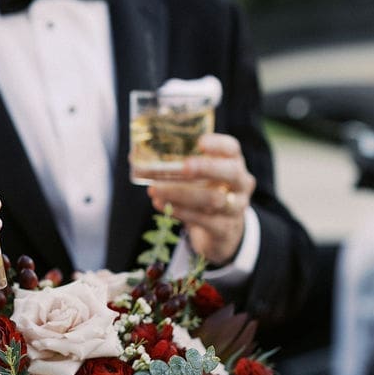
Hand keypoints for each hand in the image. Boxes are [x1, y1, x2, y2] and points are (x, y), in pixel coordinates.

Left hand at [146, 132, 253, 266]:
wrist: (222, 232)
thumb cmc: (204, 194)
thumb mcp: (199, 178)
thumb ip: (176, 165)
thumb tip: (133, 155)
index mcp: (233, 163)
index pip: (232, 149)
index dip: (218, 144)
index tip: (200, 142)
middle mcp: (240, 184)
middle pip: (231, 173)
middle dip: (206, 168)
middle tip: (184, 167)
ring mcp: (235, 208)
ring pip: (213, 200)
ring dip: (181, 194)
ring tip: (155, 190)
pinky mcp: (224, 229)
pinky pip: (204, 220)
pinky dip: (180, 212)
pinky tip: (161, 204)